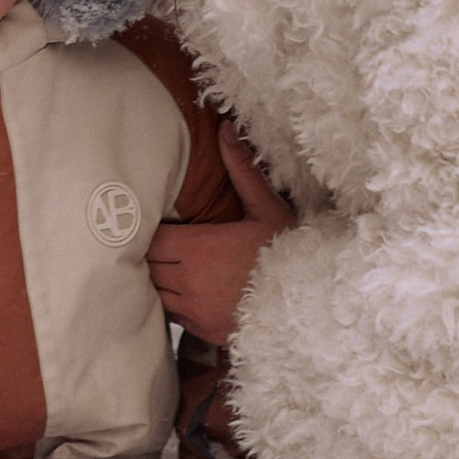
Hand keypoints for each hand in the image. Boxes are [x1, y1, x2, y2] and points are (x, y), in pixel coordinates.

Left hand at [147, 128, 295, 347]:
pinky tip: (191, 290)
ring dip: (160, 279)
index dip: (152, 229)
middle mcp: (189, 280)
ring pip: (157, 291)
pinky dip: (175, 302)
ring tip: (173, 266)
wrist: (310, 307)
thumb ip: (242, 170)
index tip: (159, 222)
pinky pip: (174, 315)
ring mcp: (195, 309)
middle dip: (152, 253)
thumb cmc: (289, 255)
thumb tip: (227, 128)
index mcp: (200, 248)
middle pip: (148, 265)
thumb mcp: (268, 209)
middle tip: (162, 242)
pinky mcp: (202, 330)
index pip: (153, 238)